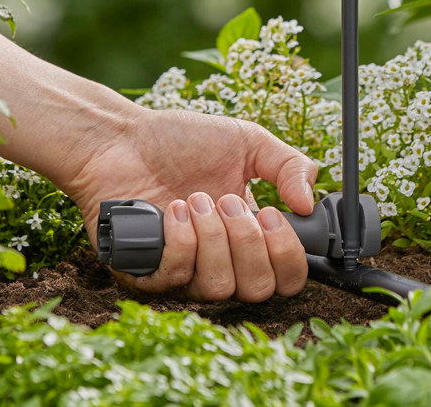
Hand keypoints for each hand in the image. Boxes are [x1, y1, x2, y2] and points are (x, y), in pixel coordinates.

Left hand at [57, 107, 318, 301]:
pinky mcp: (147, 275)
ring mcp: (184, 273)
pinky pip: (178, 276)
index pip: (288, 277)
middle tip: (228, 199)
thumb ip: (289, 165)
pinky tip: (171, 210)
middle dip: (249, 242)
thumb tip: (309, 204)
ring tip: (194, 198)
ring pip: (220, 287)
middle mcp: (221, 261)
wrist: (121, 139)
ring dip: (213, 236)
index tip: (275, 214)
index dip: (290, 255)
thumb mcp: (247, 142)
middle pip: (260, 289)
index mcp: (250, 236)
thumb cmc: (179, 142)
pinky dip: (181, 239)